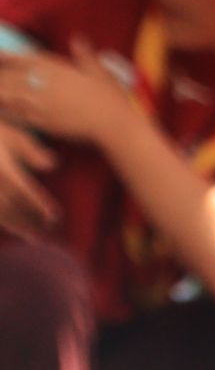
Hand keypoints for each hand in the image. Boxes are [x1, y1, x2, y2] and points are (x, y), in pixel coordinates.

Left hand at [0, 45, 130, 150]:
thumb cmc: (107, 93)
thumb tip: (76, 38)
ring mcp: (39, 105)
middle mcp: (43, 85)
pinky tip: (3, 112)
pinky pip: (16, 117)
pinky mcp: (40, 123)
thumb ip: (83, 53)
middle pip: (11, 79)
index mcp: (56, 68)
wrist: (109, 121)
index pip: (25, 60)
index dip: (9, 57)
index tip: (0, 55)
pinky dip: (7, 112)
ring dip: (1, 94)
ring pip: (9, 98)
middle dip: (1, 77)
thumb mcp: (97, 68)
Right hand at [0, 121, 58, 237]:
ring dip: (16, 227)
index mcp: (3, 169)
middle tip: (46, 233)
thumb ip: (31, 150)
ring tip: (32, 236)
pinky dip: (2, 223)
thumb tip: (54, 165)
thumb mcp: (12, 133)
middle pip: (12, 209)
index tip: (55, 217)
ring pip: (0, 215)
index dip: (40, 205)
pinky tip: (11, 228)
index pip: (24, 192)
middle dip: (29, 222)